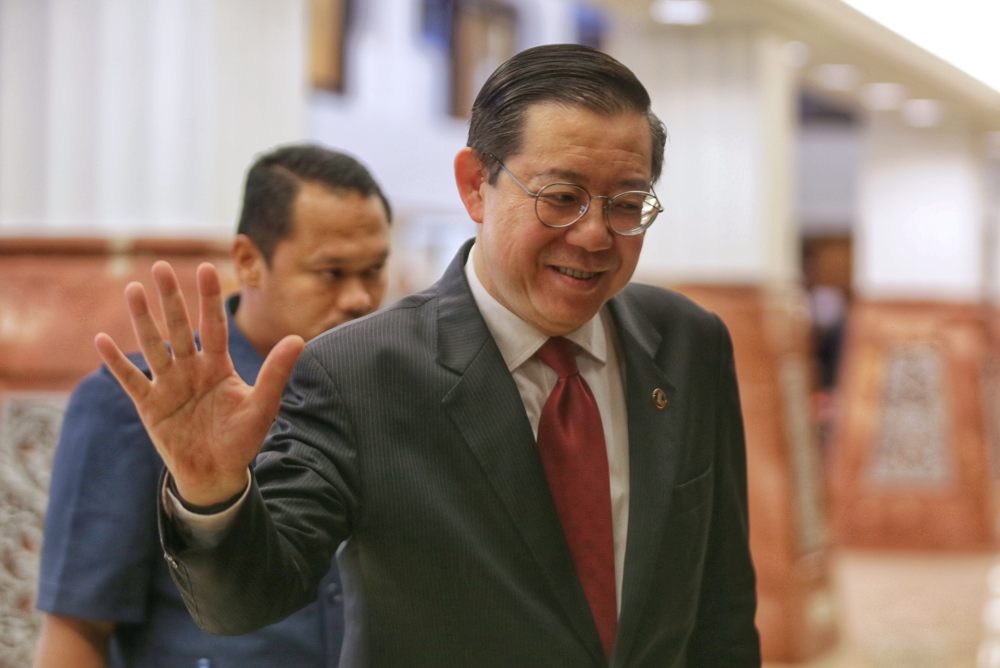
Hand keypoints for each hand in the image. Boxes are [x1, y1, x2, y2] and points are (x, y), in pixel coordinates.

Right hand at [94, 261, 303, 505]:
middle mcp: (191, 369)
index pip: (213, 325)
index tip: (205, 268)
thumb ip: (276, 372)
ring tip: (134, 290)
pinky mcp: (150, 405)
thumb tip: (299, 339)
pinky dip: (116, 362)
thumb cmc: (242, 439)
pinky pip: (131, 379)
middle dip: (171, 299)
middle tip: (160, 266)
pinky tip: (102, 339)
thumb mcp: (262, 406)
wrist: (217, 474)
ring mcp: (169, 385)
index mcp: (218, 365)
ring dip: (142, 320)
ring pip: (154, 346)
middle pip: (179, 328)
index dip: (209, 299)